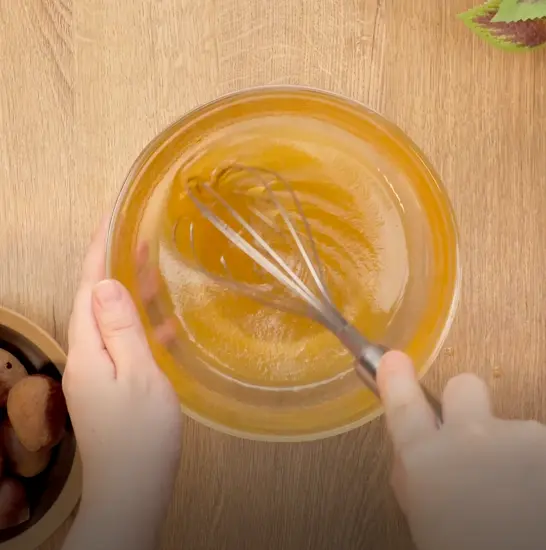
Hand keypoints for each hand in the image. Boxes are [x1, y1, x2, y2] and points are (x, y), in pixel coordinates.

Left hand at [63, 219, 181, 506]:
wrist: (133, 488)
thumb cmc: (140, 434)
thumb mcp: (138, 374)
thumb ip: (121, 328)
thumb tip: (104, 285)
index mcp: (88, 349)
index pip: (88, 288)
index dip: (97, 253)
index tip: (109, 222)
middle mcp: (85, 356)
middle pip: (94, 301)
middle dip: (111, 266)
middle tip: (135, 238)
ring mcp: (96, 372)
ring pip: (108, 320)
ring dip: (126, 292)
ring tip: (149, 268)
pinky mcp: (109, 385)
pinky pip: (120, 342)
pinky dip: (136, 323)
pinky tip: (159, 321)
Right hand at [377, 351, 545, 549]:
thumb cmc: (464, 546)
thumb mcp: (425, 515)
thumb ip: (416, 475)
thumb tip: (419, 454)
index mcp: (426, 457)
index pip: (404, 404)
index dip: (397, 380)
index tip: (393, 360)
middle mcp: (470, 435)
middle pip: (464, 385)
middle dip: (465, 403)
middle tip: (473, 436)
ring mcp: (518, 437)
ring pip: (510, 428)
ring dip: (510, 451)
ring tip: (516, 494)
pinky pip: (537, 449)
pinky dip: (535, 467)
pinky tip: (534, 498)